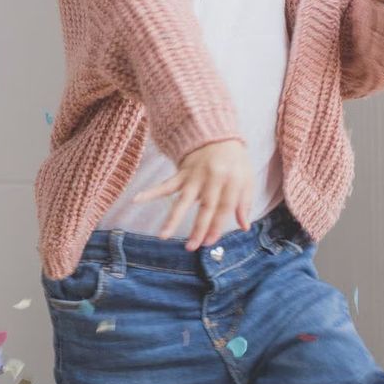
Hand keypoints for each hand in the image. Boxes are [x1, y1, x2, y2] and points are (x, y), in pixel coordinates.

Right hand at [132, 140, 253, 249]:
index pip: (224, 208)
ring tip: (163, 235)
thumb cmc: (234, 160)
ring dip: (172, 219)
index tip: (209, 242)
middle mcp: (212, 179)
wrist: (216, 135)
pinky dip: (151, 192)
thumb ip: (244, 203)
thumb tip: (244, 227)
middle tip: (191, 247)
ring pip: (183, 200)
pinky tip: (137, 199)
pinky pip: (165, 185)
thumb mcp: (246, 179)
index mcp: (231, 181)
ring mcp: (194, 176)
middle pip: (204, 208)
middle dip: (198, 229)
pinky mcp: (181, 173)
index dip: (217, 226)